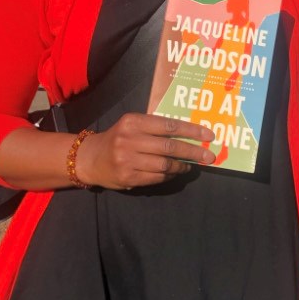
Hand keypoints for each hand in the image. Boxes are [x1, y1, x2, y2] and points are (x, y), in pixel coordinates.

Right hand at [77, 114, 215, 190]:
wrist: (90, 158)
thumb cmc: (118, 138)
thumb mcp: (132, 125)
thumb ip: (155, 127)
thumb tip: (188, 135)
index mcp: (133, 122)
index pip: (169, 125)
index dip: (191, 131)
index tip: (208, 136)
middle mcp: (129, 139)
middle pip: (169, 146)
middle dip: (193, 152)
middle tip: (209, 157)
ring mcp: (128, 160)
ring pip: (165, 164)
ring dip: (182, 165)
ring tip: (190, 164)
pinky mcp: (128, 177)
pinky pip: (157, 177)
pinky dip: (170, 175)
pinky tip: (175, 172)